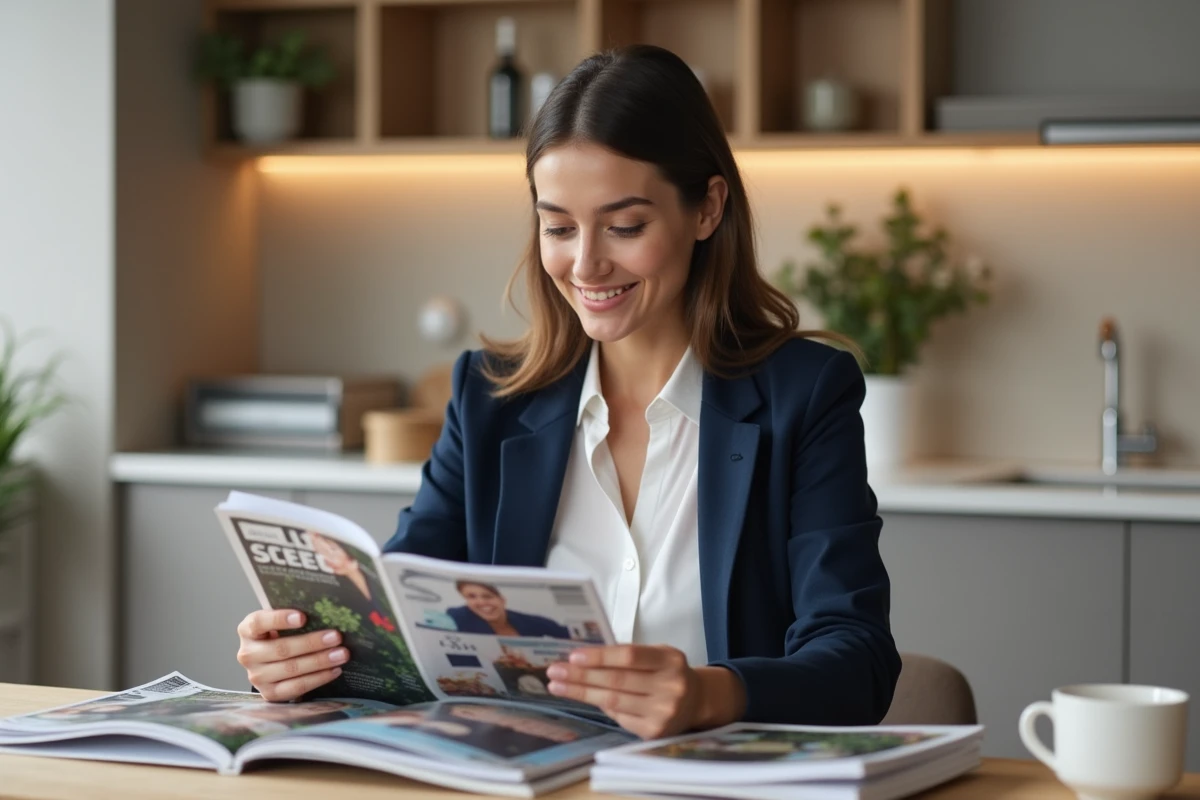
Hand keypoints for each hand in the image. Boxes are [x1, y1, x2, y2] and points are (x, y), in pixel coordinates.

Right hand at [235, 609, 347, 701]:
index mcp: (247, 630)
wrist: (272, 661)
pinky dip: (317, 679)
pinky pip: (296, 688)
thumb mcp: (282, 622)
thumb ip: (295, 616)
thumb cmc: (282, 634)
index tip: (303, 617)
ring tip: (341, 654)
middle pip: (281, 649)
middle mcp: (247, 654)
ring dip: (319, 662)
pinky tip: (334, 670)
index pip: (258, 623)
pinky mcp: (269, 694)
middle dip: (312, 643)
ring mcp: (256, 676)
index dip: (280, 619)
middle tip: (336, 637)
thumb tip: (326, 611)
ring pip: (290, 669)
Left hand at [545, 644, 745, 738]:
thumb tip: (583, 658)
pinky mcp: (654, 732)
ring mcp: (663, 712)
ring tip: (558, 686)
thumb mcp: (658, 655)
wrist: (697, 701)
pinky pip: (619, 717)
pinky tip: (584, 698)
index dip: (599, 656)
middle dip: (581, 676)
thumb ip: (629, 656)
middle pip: (617, 681)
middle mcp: (670, 687)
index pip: (629, 657)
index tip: (573, 656)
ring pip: (613, 701)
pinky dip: (600, 707)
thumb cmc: (668, 672)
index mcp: (670, 660)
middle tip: (554, 672)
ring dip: (581, 693)